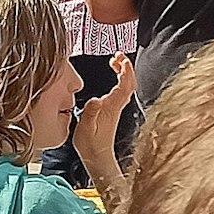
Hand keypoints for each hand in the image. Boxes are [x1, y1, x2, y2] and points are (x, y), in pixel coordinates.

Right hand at [72, 53, 135, 208]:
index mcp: (111, 108)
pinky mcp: (112, 110)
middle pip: (128, 83)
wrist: (97, 158)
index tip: (122, 59)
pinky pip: (120, 90)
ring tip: (115, 61)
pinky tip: (112, 76)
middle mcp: (116, 106)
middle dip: (125, 67)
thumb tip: (96, 100)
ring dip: (123, 72)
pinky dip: (119, 79)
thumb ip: (90, 113)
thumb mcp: (85, 129)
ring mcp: (115, 108)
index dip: (125, 71)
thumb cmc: (91, 145)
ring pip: (125, 86)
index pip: (124, 86)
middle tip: (118, 55)